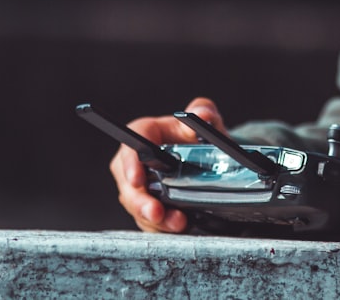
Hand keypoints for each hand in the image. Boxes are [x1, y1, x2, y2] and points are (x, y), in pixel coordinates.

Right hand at [109, 97, 226, 232]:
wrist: (212, 163)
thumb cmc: (202, 138)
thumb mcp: (208, 122)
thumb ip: (205, 111)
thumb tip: (201, 114)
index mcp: (147, 134)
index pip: (131, 144)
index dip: (131, 161)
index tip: (137, 179)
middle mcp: (137, 161)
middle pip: (127, 181)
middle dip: (139, 200)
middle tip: (156, 213)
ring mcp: (141, 186)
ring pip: (136, 205)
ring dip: (153, 218)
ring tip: (177, 223)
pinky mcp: (148, 206)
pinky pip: (148, 221)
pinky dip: (162, 227)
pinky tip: (179, 228)